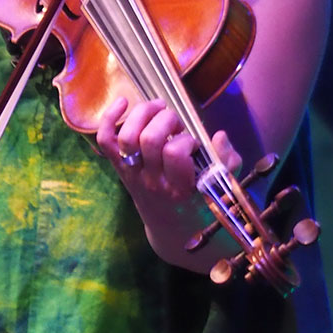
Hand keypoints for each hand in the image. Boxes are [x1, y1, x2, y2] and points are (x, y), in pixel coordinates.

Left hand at [96, 95, 239, 203]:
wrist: (172, 230)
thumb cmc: (199, 204)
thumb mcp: (221, 187)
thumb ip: (227, 162)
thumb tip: (219, 136)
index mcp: (180, 188)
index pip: (175, 153)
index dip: (186, 140)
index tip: (194, 144)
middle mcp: (152, 181)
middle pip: (149, 139)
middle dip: (166, 120)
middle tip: (178, 126)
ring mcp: (133, 175)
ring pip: (127, 135)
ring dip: (144, 114)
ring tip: (159, 111)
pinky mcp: (120, 168)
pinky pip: (106, 140)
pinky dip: (109, 117)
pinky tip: (124, 101)